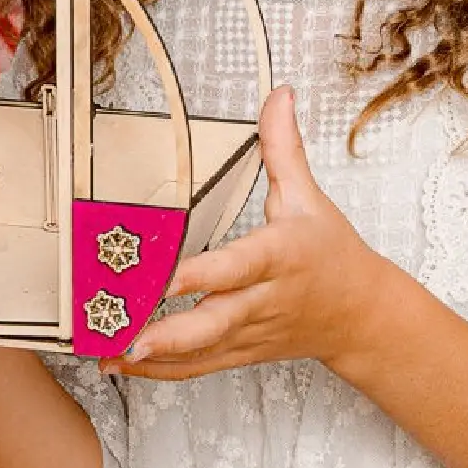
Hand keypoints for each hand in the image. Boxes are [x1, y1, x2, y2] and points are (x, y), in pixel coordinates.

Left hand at [99, 85, 380, 379]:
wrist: (361, 314)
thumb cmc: (331, 253)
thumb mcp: (308, 196)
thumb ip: (283, 147)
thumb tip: (280, 96)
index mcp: (279, 256)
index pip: (238, 266)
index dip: (202, 274)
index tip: (166, 278)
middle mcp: (263, 299)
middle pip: (216, 320)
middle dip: (171, 332)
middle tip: (127, 334)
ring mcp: (251, 332)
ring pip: (202, 351)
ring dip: (154, 356)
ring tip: (105, 351)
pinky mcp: (242, 352)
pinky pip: (199, 367)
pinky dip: (160, 371)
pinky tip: (121, 363)